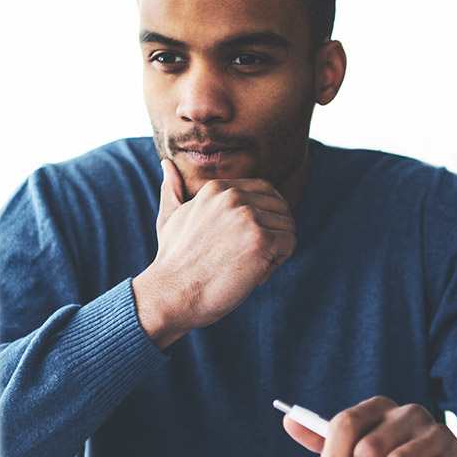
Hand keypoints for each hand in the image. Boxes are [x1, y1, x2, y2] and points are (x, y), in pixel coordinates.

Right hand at [132, 159, 296, 349]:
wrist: (171, 293)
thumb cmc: (172, 261)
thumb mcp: (169, 217)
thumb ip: (172, 189)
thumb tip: (166, 163)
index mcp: (218, 188)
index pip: (266, 190)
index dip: (265, 217)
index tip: (247, 240)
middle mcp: (234, 196)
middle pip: (281, 208)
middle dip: (273, 233)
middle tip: (249, 257)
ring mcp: (248, 217)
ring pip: (288, 226)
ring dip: (276, 249)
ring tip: (250, 267)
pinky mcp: (261, 240)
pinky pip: (290, 244)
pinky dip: (277, 262)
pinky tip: (255, 275)